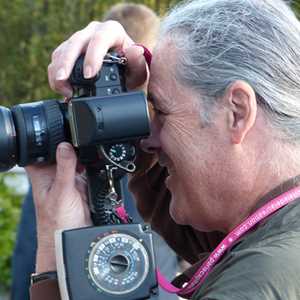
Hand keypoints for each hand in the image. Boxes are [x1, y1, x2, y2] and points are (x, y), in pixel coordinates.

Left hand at [26, 142, 91, 272]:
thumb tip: (65, 145)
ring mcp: (69, 176)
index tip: (66, 130)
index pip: (44, 148)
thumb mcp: (61, 192)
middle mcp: (55, 172)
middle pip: (64, 150)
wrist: (71, 238)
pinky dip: (93, 164)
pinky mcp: (82, 182)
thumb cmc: (56, 222)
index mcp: (42, 172)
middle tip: (83, 141)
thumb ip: (64, 169)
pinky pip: (88, 167)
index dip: (53, 137)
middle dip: (74, 145)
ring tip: (90, 154)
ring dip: (84, 155)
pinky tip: (96, 163)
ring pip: (77, 157)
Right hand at [48, 20, 148, 97]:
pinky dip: (56, 73)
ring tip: (62, 90)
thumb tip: (135, 51)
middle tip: (63, 81)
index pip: (100, 39)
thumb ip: (137, 62)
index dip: (92, 56)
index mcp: (111, 31)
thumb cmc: (131, 69)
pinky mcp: (70, 49)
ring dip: (58, 70)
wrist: (123, 70)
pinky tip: (61, 87)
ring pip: (62, 50)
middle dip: (66, 63)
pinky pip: (57, 58)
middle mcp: (93, 31)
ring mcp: (80, 39)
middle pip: (75, 43)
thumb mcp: (138, 69)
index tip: (89, 75)